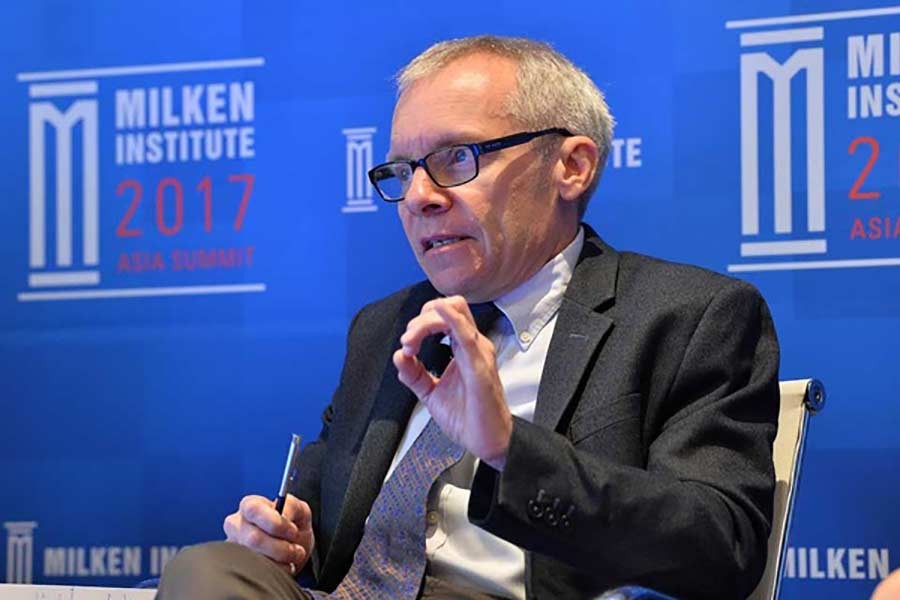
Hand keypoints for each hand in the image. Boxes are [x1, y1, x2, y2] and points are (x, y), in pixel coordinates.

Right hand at [223, 494, 314, 576]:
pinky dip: (275, 572)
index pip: (254, 510)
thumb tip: (282, 515)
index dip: (276, 523)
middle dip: (282, 548)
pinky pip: (255, 573)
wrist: (291, 548)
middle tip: (297, 551)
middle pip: (254, 538)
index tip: (294, 531)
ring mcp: (234, 547)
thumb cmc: (293, 526)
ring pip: (254, 559)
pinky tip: (282, 567)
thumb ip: (291, 507)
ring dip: (280, 562)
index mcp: (249, 505)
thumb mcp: (299, 510)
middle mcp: (235, 525)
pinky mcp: (237, 566)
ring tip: (291, 559)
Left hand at [392, 295, 511, 469]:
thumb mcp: (431, 393)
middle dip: (421, 318)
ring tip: (411, 342)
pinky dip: (451, 320)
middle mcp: (473, 345)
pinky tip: (439, 313)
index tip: (407, 348)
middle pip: (449, 306)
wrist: (487, 441)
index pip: (441, 316)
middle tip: (408, 343)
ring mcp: (478, 352)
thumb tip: (399, 356)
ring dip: (425, 323)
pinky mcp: (480, 366)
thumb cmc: (469, 417)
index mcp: (463, 347)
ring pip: (455, 313)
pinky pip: (466, 335)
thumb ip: (414, 374)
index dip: (419, 324)